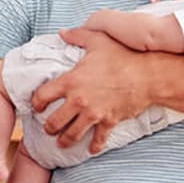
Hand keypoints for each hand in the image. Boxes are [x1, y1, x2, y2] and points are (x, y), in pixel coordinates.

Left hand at [31, 30, 153, 153]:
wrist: (148, 75)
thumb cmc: (123, 56)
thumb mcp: (98, 41)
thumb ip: (77, 35)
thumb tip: (63, 32)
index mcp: (71, 81)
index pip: (43, 96)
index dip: (36, 103)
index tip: (36, 106)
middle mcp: (79, 100)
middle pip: (54, 122)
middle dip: (48, 127)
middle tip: (47, 129)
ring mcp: (94, 114)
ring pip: (72, 135)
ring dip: (65, 141)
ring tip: (62, 143)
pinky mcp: (109, 122)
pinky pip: (98, 139)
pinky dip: (94, 146)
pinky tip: (91, 150)